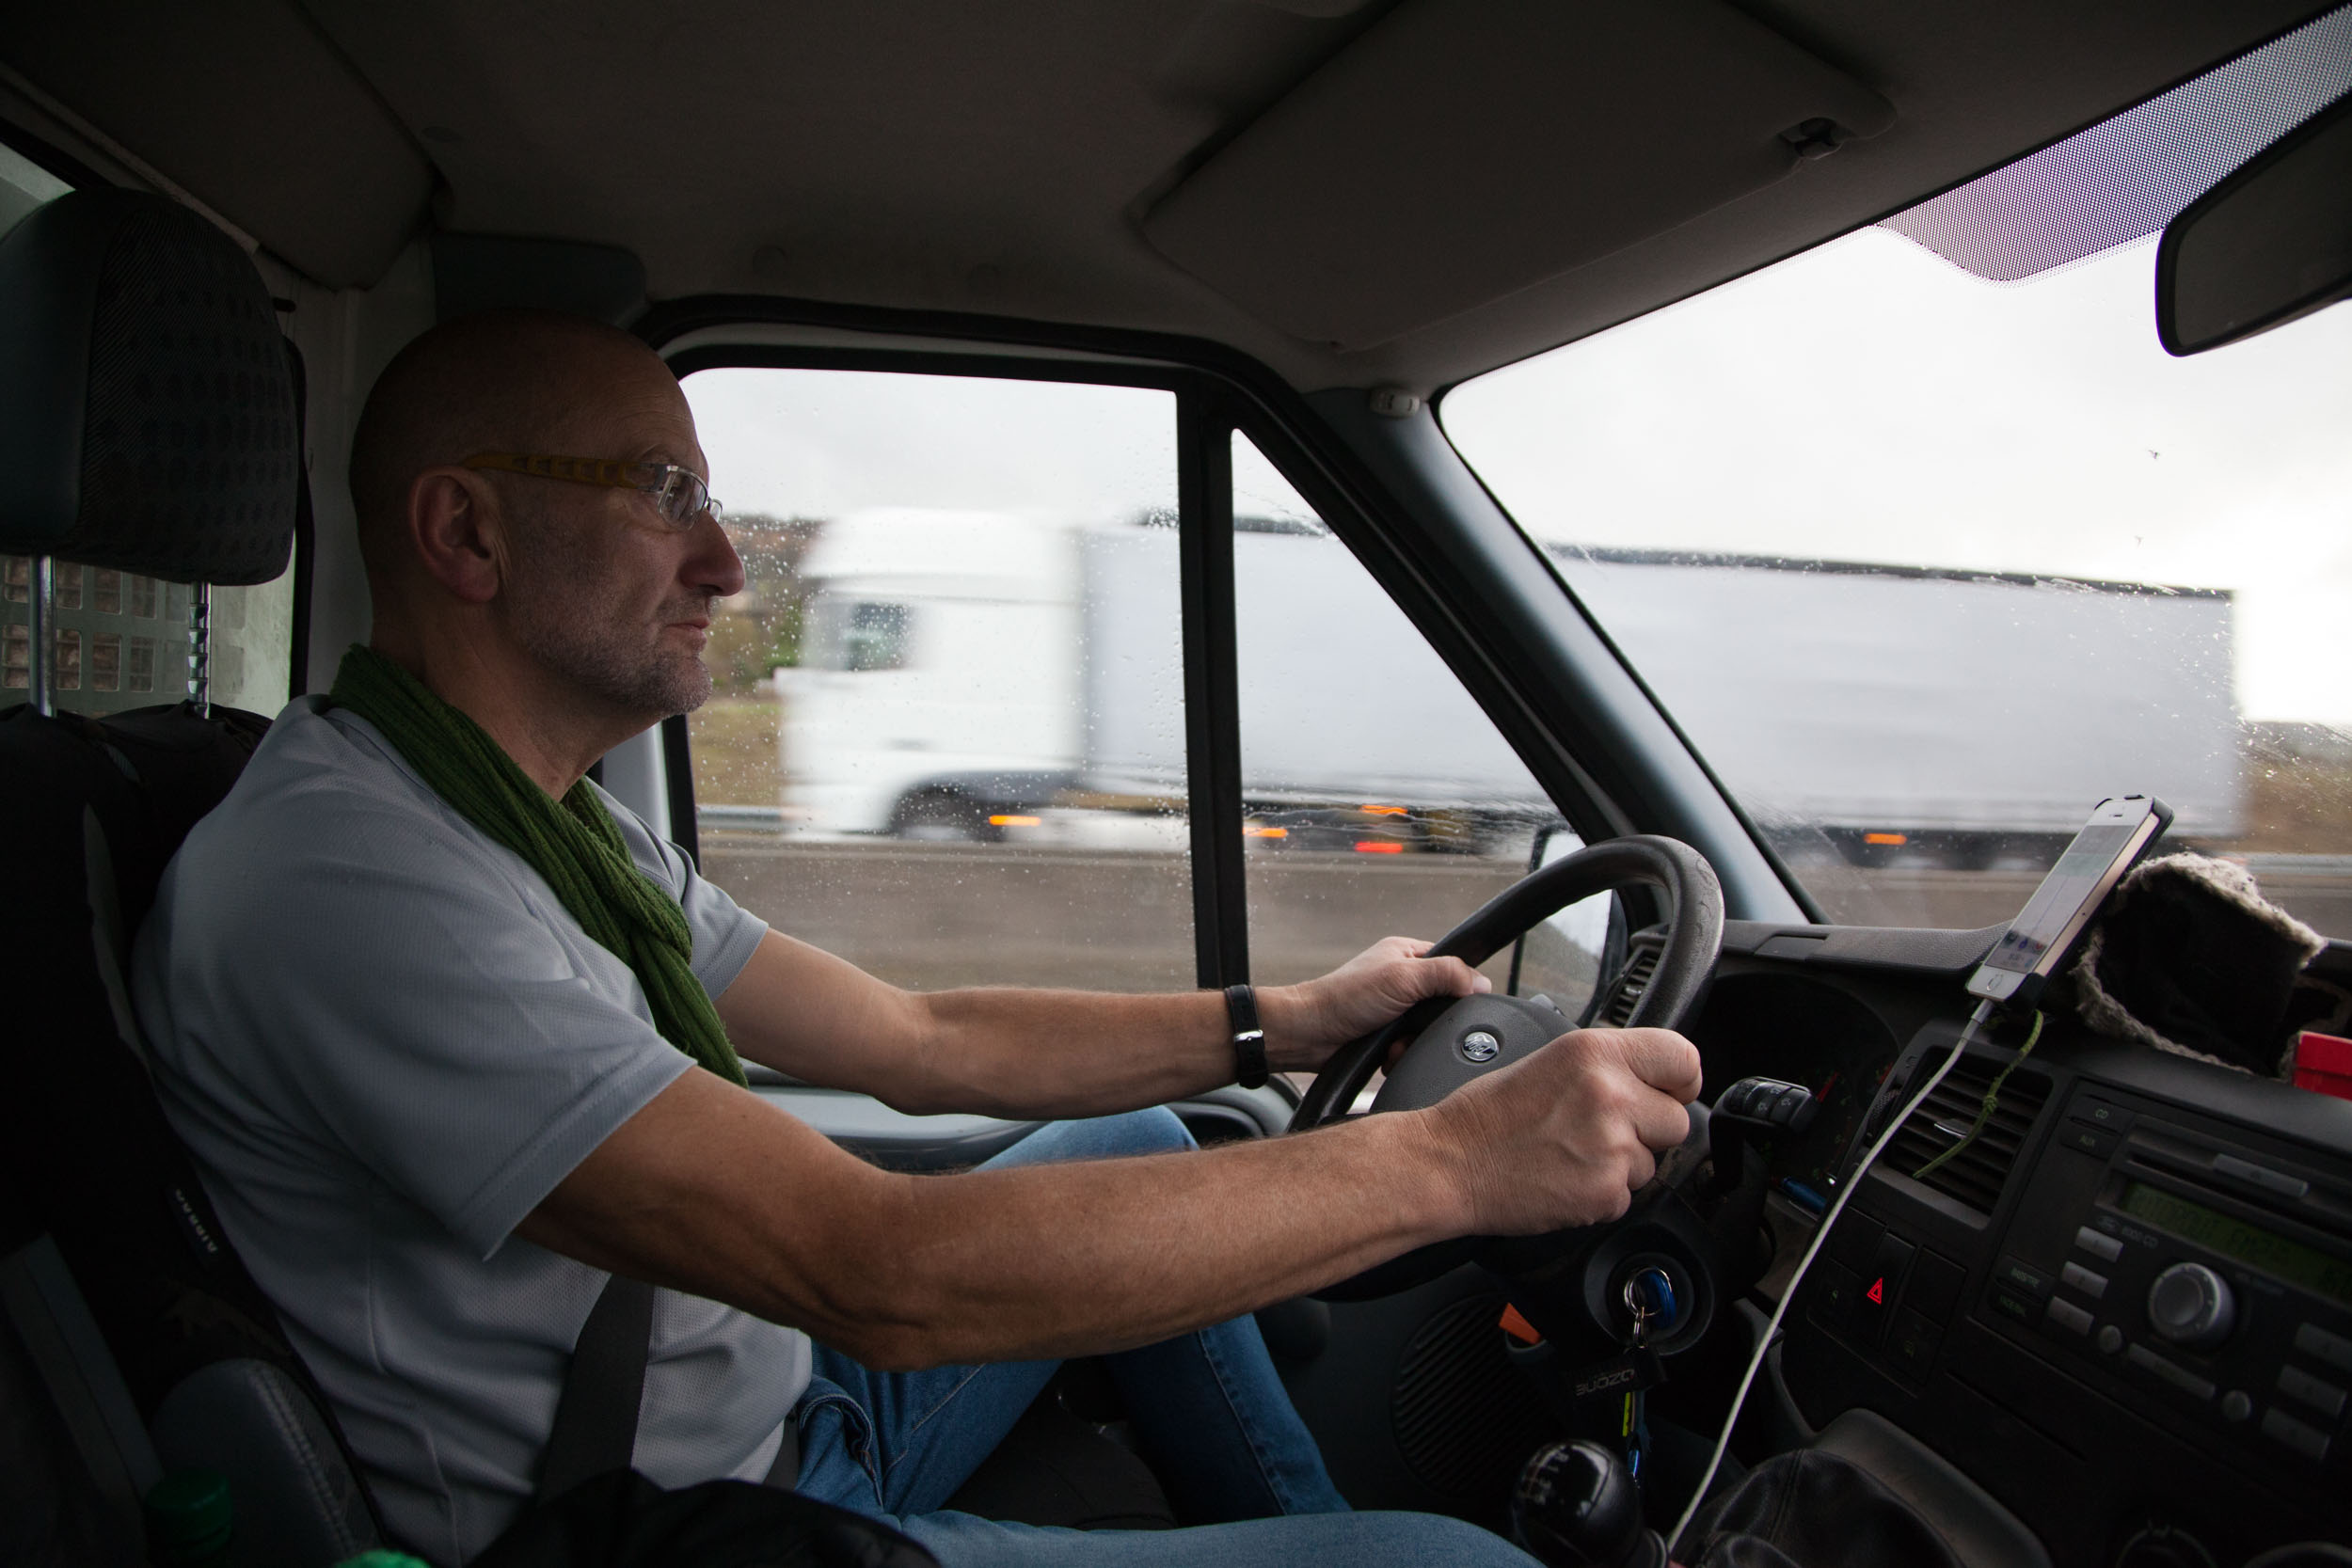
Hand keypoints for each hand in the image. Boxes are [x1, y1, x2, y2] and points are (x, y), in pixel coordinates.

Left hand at [1263, 936, 1490, 1070]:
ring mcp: (1393, 1009)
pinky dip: (1401, 1055)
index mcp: (1407, 954)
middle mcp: (1402, 979)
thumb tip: (1481, 983)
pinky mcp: (1385, 1035)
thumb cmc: (1345, 998)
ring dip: (1414, 1042)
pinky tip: (1389, 1054)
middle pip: (1442, 1003)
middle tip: (1415, 1025)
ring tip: (1396, 1043)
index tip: (1454, 1003)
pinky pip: (1411, 1048)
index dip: (1458, 986)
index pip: (1452, 965)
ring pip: (1427, 1030)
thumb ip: (1445, 975)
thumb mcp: (1403, 978)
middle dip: (1431, 1022)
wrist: (1308, 1035)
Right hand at [1416, 1027, 1702, 1234]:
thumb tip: (1649, 1079)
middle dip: (1648, 1130)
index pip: (1684, 1058)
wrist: (1449, 1163)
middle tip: (1602, 1131)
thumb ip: (1605, 1065)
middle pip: (1676, 1120)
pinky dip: (1601, 1194)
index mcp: (1595, 1053)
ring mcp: (1611, 1148)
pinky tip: (1565, 1177)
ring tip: (1571, 1153)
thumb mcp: (1548, 1059)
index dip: (1679, 1081)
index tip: (1669, 1092)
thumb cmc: (1485, 1114)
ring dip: (1621, 1164)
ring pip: (1651, 1163)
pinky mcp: (1604, 1193)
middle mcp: (1610, 1096)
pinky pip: (1627, 1196)